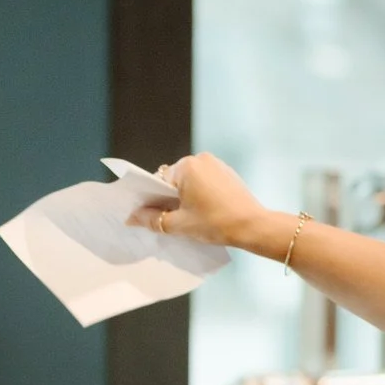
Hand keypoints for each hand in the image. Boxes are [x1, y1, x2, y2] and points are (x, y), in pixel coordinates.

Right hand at [128, 152, 271, 247]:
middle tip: (172, 219)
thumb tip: (132, 218)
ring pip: (189, 181)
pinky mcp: (227, 172)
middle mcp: (201, 159)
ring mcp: (216, 164)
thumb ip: (151, 219)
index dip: (153, 199)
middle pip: (173, 179)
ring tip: (189, 217)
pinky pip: (204, 181)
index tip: (153, 215)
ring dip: (185, 197)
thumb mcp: (177, 224)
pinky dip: (199, 194)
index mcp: (186, 166)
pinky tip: (204, 211)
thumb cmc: (214, 223)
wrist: (252, 226)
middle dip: (169, 198)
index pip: (158, 181)